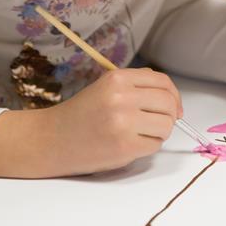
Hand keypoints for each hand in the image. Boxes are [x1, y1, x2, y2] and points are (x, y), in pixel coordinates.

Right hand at [42, 68, 181, 175]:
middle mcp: (121, 97)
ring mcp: (123, 121)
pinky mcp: (124, 145)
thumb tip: (171, 97)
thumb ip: (136, 86)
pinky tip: (131, 144)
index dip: (174, 96)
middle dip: (169, 116)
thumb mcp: (106, 88)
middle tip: (158, 123)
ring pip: (166, 125)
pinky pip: (154, 145)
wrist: (51, 139)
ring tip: (142, 134)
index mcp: (117, 78)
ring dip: (159, 132)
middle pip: (168, 103)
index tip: (174, 108)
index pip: (163, 82)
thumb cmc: (81, 115)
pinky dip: (148, 146)